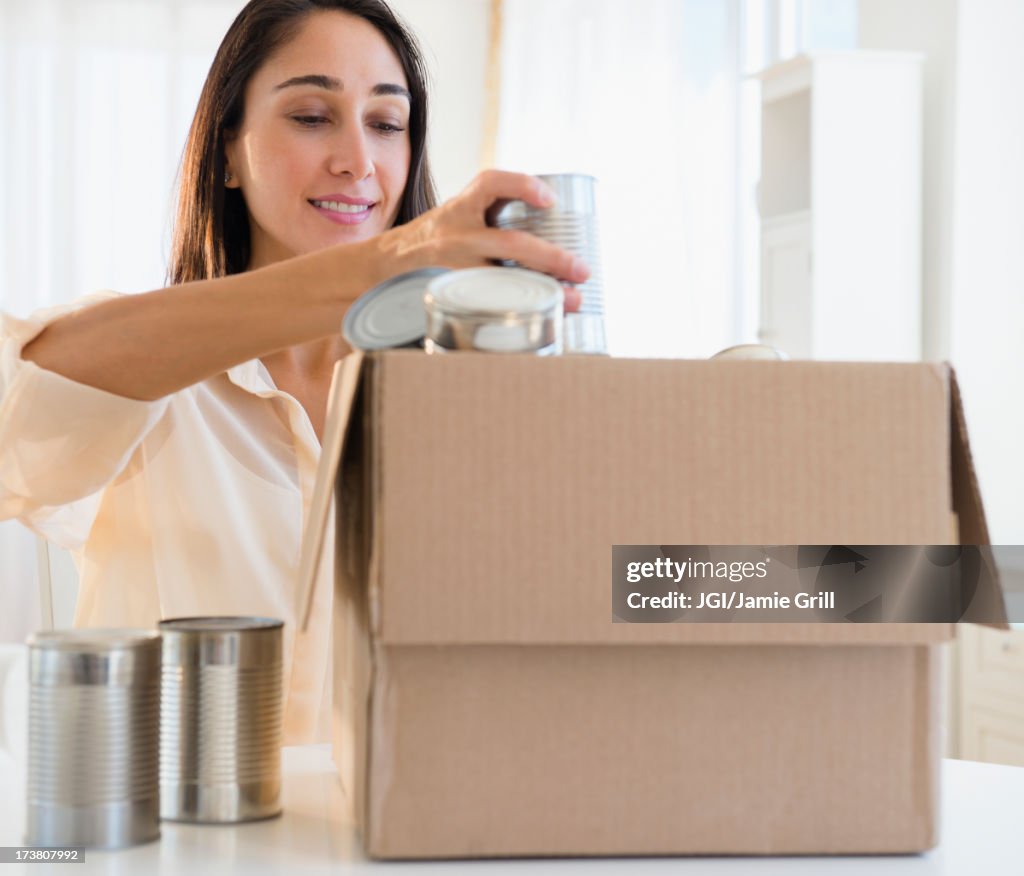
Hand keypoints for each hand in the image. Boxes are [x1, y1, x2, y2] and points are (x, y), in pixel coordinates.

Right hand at [382, 170, 591, 294]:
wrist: (381, 267)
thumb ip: (489, 217)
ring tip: (571, 303)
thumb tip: (546, 234)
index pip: (491, 184)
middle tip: (582, 271)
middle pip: (511, 244)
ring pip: (501, 282)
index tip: (550, 200)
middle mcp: (455, 235)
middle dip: (552, 258)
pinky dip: (513, 315)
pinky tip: (536, 321)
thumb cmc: (431, 242)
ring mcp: (449, 268)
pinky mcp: (443, 294)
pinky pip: (483, 307)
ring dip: (541, 292)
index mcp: (459, 209)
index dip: (523, 186)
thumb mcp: (454, 217)